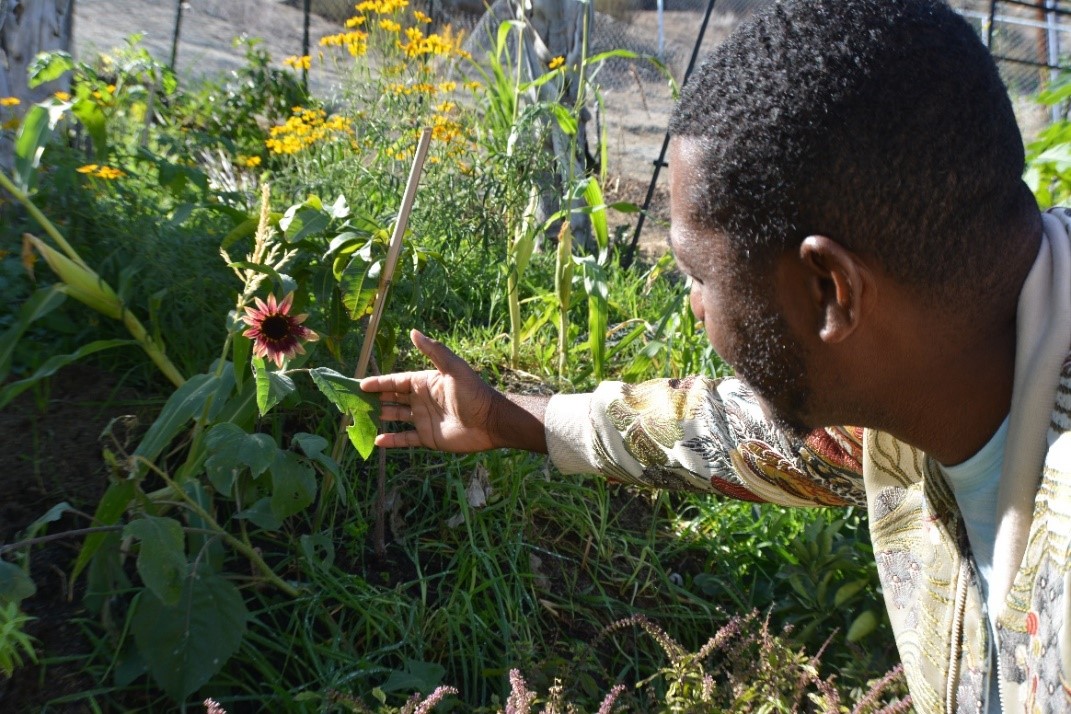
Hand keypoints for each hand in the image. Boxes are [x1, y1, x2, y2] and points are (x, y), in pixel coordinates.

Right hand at [361, 330, 544, 452]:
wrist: (490, 422)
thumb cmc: (474, 393)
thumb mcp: (454, 369)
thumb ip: (434, 351)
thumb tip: (413, 331)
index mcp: (424, 382)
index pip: (396, 381)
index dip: (379, 383)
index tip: (360, 385)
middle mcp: (421, 400)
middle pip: (392, 398)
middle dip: (374, 399)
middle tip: (353, 402)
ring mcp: (423, 419)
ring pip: (395, 417)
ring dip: (379, 417)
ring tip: (359, 419)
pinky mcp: (427, 437)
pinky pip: (405, 438)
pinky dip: (391, 440)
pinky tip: (377, 441)